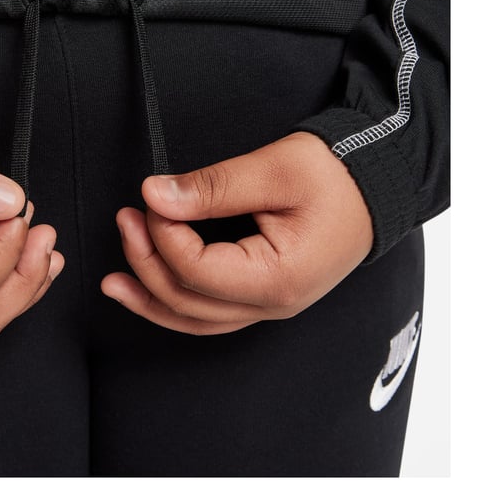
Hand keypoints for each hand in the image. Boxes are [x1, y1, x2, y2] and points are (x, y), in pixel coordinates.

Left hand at [101, 131, 372, 334]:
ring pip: (195, 318)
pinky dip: (173, 303)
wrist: (375, 184)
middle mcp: (273, 304)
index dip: (163, 234)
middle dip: (148, 259)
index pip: (197, 270)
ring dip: (151, 297)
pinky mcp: (262, 294)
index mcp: (278, 278)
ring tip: (112, 281)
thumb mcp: (274, 169)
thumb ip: (212, 187)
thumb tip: (155, 196)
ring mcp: (269, 305)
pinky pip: (209, 312)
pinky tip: (146, 289)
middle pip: (189, 301)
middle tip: (126, 217)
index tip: (150, 197)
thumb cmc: (336, 175)